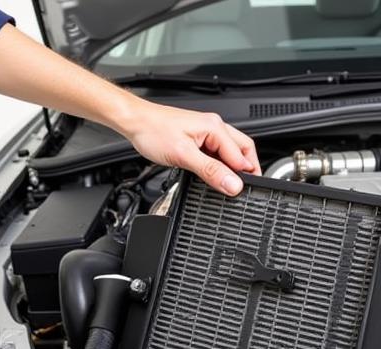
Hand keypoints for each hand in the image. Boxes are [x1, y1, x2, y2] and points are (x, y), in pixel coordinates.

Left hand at [116, 97, 260, 195]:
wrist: (134, 122)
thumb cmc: (152, 131)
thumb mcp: (184, 156)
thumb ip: (211, 171)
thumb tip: (233, 185)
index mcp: (215, 128)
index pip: (243, 156)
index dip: (244, 177)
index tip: (240, 192)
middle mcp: (214, 127)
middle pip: (243, 151)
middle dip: (246, 171)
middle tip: (241, 189)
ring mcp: (207, 133)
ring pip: (231, 154)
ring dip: (230, 169)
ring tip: (223, 182)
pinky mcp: (199, 139)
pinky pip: (218, 154)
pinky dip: (219, 166)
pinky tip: (210, 174)